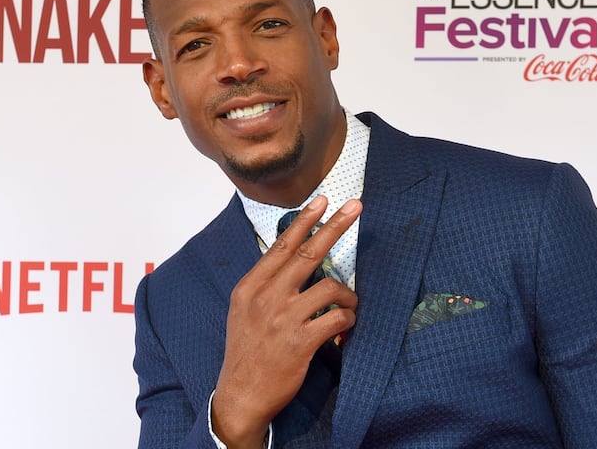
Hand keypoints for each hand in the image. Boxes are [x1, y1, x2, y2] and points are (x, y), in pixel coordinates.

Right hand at [211, 195, 361, 447]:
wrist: (241, 395)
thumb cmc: (247, 351)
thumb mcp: (244, 312)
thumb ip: (265, 285)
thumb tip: (293, 259)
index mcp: (250, 287)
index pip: (281, 246)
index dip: (304, 221)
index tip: (322, 200)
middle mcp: (265, 298)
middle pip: (307, 254)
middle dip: (335, 226)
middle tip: (355, 207)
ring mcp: (283, 319)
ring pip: (330, 287)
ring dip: (347, 295)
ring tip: (349, 305)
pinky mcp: (300, 342)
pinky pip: (337, 319)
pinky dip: (347, 320)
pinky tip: (344, 328)